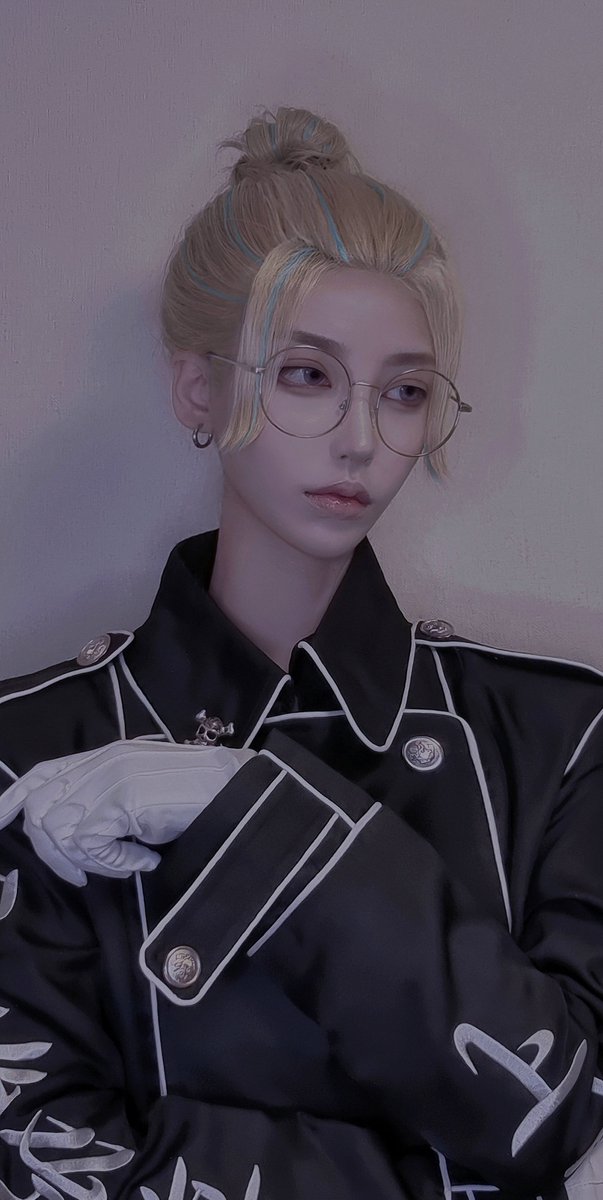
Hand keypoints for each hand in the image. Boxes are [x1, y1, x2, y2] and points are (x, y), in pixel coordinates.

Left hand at [0, 740, 255, 885]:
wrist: (237, 790)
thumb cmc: (198, 797)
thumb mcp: (141, 793)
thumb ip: (107, 801)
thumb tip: (74, 835)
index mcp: (102, 757)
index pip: (40, 773)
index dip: (11, 801)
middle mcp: (100, 763)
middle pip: (40, 809)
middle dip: (52, 853)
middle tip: (85, 876)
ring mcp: (110, 778)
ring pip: (60, 831)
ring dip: (89, 861)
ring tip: (125, 864)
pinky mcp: (122, 799)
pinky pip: (90, 843)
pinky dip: (114, 863)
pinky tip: (145, 860)